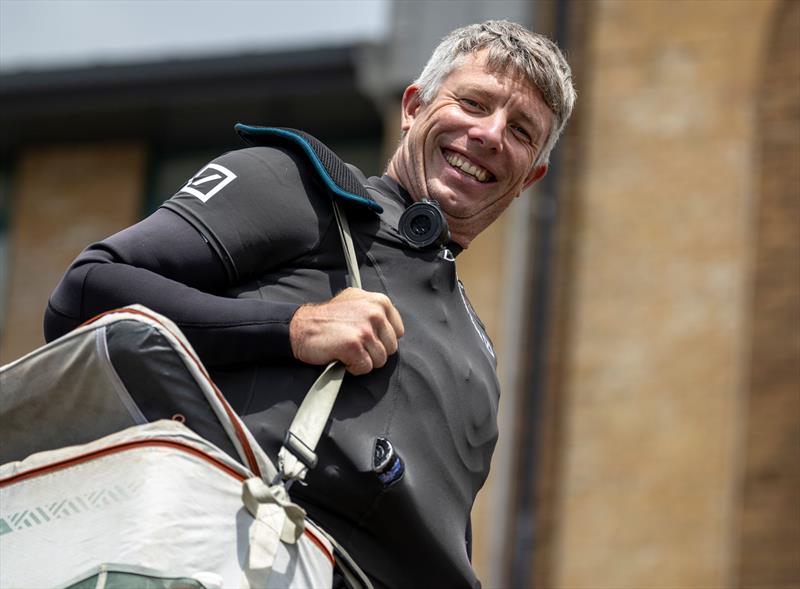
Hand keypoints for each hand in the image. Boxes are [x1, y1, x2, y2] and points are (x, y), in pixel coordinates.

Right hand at [289, 288, 404, 374]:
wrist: (300, 328)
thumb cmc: (327, 318)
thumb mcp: (355, 301)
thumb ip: (376, 310)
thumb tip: (390, 325)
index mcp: (379, 301)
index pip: (398, 332)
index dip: (382, 340)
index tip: (366, 337)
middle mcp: (375, 313)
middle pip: (391, 348)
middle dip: (373, 351)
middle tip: (354, 344)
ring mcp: (365, 329)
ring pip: (379, 360)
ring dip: (363, 360)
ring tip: (347, 350)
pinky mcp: (354, 346)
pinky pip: (365, 368)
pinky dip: (353, 368)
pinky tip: (342, 356)